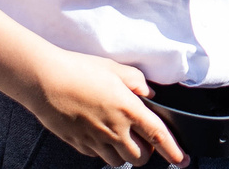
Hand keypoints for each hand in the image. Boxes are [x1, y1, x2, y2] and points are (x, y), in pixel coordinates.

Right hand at [17, 48, 186, 166]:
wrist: (45, 82)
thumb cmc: (80, 70)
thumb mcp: (115, 68)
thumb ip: (137, 82)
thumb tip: (149, 93)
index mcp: (128, 109)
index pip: (158, 136)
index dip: (173, 151)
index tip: (182, 161)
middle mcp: (114, 130)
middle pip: (139, 157)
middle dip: (146, 153)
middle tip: (144, 140)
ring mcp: (95, 140)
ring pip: (118, 161)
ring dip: (125, 154)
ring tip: (121, 137)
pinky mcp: (79, 145)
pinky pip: (98, 156)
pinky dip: (104, 150)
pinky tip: (100, 134)